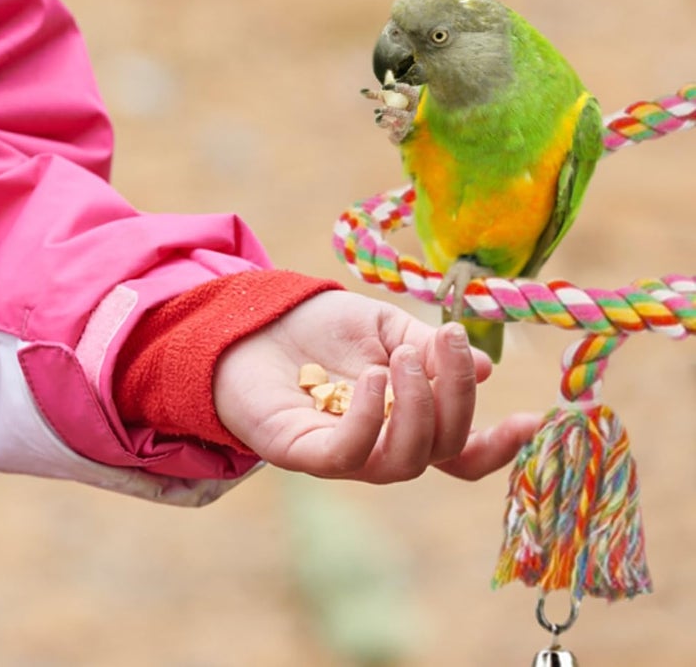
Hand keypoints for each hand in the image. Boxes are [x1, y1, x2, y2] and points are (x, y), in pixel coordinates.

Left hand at [211, 291, 539, 483]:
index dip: (500, 446)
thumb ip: (426, 348)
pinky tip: (368, 378)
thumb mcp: (382, 326)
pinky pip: (348, 453)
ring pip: (403, 460)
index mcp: (409, 419)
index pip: (463, 451)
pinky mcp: (304, 454)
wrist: (249, 319)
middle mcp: (383, 446)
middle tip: (445, 344)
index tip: (531, 419)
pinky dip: (368, 418)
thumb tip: (483, 365)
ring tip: (400, 358)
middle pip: (442, 448)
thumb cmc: (317, 326)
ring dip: (415, 407)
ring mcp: (346, 455)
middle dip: (454, 396)